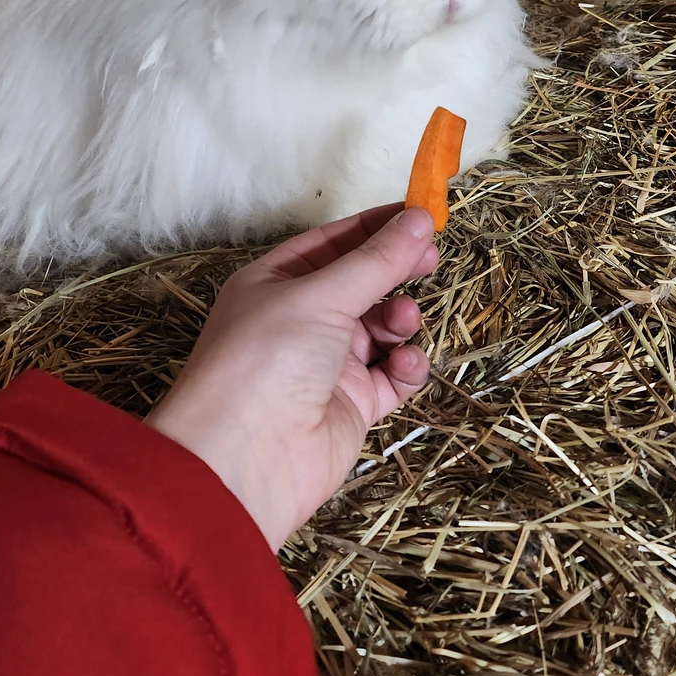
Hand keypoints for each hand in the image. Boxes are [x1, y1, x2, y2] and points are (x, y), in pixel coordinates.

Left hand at [147, 205, 437, 549]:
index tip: (420, 214)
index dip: (375, 227)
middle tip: (430, 258)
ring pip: (380, 328)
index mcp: (275, 284)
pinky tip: (403, 364)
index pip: (332, 243)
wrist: (245, 461)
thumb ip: (377, 260)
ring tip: (402, 320)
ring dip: (400, 318)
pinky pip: (391, 376)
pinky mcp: (351, 406)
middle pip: (360, 283)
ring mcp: (326, 365)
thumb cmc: (266, 361)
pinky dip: (404, 366)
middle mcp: (299, 321)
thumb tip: (419, 218)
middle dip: (396, 270)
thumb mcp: (322, 296)